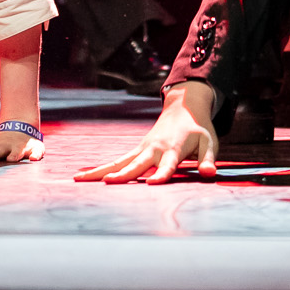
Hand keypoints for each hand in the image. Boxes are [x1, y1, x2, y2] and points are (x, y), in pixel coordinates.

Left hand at [0, 125, 45, 165]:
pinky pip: (37, 151)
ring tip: (11, 159)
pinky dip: (37, 154)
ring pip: (18, 150)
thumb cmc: (1, 141)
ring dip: (15, 154)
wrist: (22, 126)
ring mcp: (20, 146)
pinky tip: (34, 159)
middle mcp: (6, 145)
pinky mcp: (34, 148)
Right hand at [76, 83, 219, 183]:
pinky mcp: (136, 150)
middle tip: (107, 182)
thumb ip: (208, 159)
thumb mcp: (209, 142)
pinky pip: (117, 161)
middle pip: (136, 164)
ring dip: (100, 170)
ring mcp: (142, 149)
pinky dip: (100, 168)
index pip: (168, 165)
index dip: (161, 174)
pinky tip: (83, 176)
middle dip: (122, 174)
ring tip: (78, 179)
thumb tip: (210, 174)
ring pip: (119, 162)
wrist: (184, 107)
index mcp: (173, 149)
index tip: (152, 183)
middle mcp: (154, 149)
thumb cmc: (198, 129)